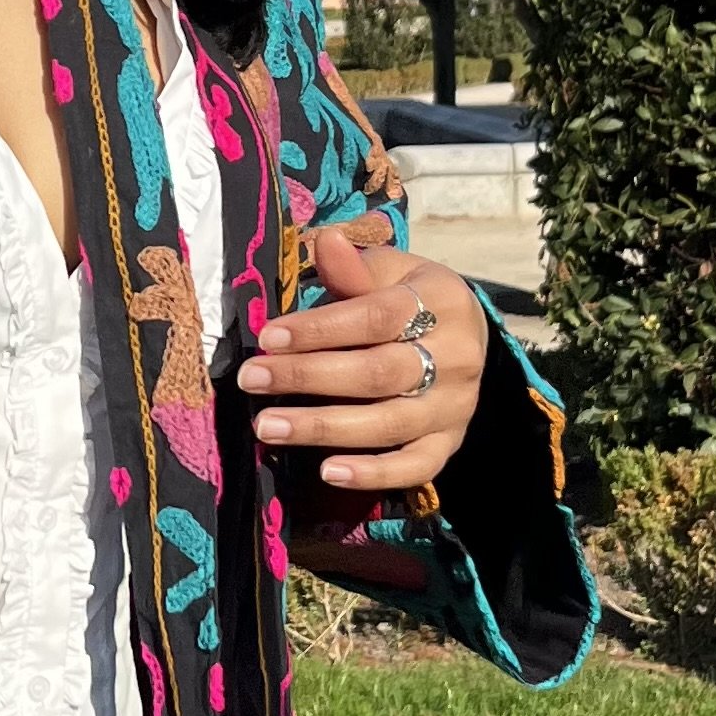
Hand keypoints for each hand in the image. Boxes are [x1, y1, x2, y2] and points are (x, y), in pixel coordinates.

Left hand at [235, 225, 485, 493]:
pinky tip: (327, 472)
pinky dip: (373, 474)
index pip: (376, 317)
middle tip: (251, 379)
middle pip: (379, 373)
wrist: (465, 337)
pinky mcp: (450, 443)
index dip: (319, 329)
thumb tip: (324, 241)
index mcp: (442, 302)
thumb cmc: (409, 297)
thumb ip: (354, 268)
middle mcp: (457, 356)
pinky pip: (416, 466)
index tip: (267, 337)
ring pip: (389, 423)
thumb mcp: (389, 271)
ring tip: (267, 427)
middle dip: (308, 377)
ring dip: (323, 428)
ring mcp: (456, 405)